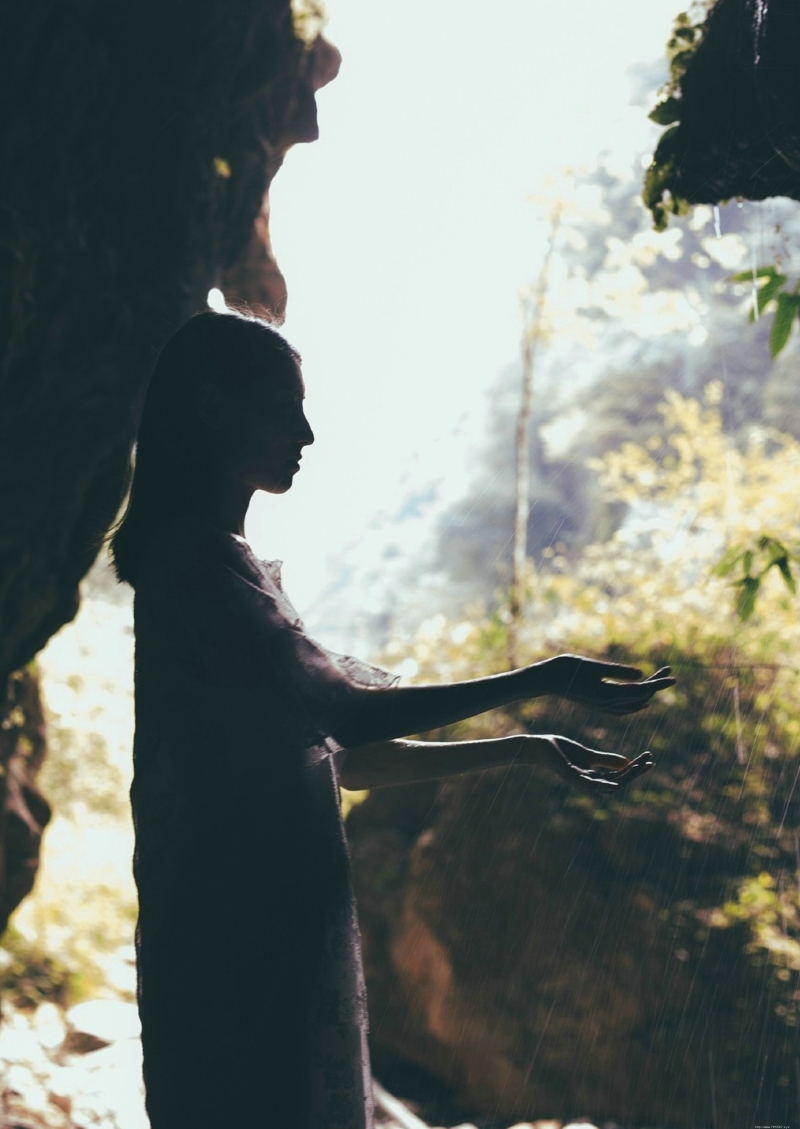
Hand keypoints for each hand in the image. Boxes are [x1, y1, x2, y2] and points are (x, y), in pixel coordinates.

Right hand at [534, 654, 674, 714]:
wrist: (544, 680)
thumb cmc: (565, 668)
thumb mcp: (593, 666)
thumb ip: (617, 671)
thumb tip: (642, 674)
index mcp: (606, 693)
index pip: (640, 690)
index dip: (658, 683)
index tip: (673, 677)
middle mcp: (606, 704)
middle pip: (639, 697)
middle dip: (655, 685)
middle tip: (668, 671)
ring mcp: (601, 706)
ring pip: (632, 706)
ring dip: (647, 694)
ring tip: (658, 682)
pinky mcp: (596, 704)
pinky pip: (622, 710)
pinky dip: (634, 705)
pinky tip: (640, 701)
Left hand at [535, 734, 654, 792]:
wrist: (540, 747)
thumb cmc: (563, 752)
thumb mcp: (589, 755)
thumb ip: (606, 760)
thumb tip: (627, 762)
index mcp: (595, 776)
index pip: (621, 776)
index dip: (636, 770)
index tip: (650, 760)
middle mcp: (590, 782)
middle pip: (618, 781)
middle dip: (635, 772)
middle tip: (650, 762)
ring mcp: (581, 780)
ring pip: (608, 784)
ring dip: (625, 777)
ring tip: (639, 768)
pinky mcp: (571, 776)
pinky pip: (590, 785)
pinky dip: (604, 787)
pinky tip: (616, 785)